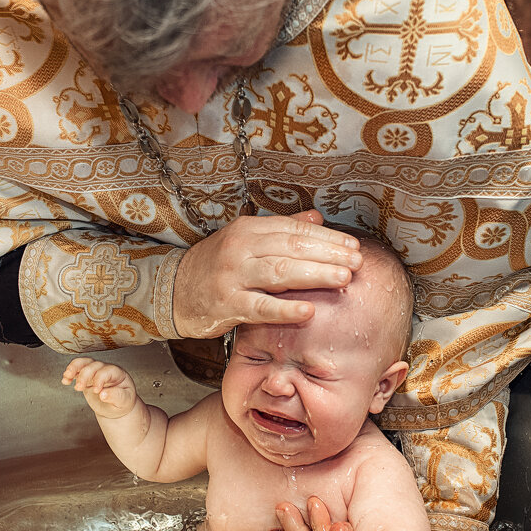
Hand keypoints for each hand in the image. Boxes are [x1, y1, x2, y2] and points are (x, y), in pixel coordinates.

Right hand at [62, 357, 136, 417]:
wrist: (116, 406)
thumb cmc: (122, 402)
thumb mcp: (124, 401)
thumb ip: (116, 397)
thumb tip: (103, 395)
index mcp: (118, 374)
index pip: (107, 371)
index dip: (100, 379)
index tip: (96, 391)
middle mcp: (106, 369)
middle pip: (93, 366)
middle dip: (84, 375)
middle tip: (79, 388)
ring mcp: (95, 372)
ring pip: (84, 363)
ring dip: (74, 368)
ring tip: (67, 376)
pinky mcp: (87, 377)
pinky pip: (77, 370)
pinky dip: (70, 374)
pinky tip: (65, 380)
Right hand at [171, 210, 362, 338]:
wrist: (173, 290)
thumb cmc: (214, 267)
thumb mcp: (245, 241)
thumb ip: (281, 230)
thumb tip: (317, 219)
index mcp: (248, 230)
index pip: (294, 230)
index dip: (327, 238)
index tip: (352, 247)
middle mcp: (240, 249)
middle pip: (292, 248)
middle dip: (329, 255)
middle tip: (357, 263)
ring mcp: (232, 277)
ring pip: (280, 273)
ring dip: (315, 275)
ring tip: (343, 279)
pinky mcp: (226, 305)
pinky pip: (260, 307)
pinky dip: (285, 309)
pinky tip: (308, 311)